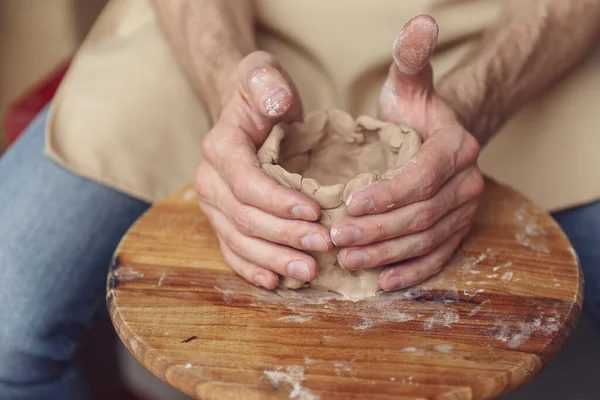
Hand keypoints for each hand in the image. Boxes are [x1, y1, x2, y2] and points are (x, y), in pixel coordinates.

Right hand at [195, 51, 331, 289]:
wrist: (245, 114)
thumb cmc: (261, 95)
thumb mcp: (264, 75)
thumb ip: (266, 82)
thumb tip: (277, 101)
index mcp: (220, 147)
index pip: (245, 182)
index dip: (278, 201)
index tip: (315, 213)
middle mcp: (209, 180)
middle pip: (244, 218)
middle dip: (285, 235)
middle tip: (323, 245)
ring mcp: (213, 205)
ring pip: (238, 241)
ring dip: (274, 259)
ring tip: (309, 271)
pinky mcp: (222, 221)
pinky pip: (232, 251)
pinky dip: (252, 269)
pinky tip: (276, 282)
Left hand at [331, 15, 483, 290]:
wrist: (433, 138)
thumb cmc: (411, 113)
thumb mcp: (408, 84)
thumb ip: (411, 59)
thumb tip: (419, 23)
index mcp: (454, 147)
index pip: (422, 176)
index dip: (387, 193)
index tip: (348, 204)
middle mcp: (467, 182)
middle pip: (422, 214)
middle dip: (378, 230)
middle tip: (337, 239)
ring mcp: (464, 211)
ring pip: (427, 240)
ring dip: (387, 254)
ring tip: (349, 260)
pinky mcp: (456, 231)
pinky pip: (437, 257)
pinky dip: (410, 271)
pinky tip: (382, 281)